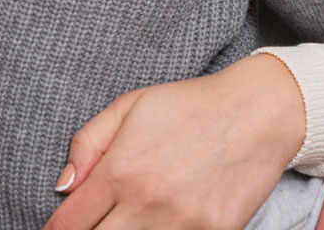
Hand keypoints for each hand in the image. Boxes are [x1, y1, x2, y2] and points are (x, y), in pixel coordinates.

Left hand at [42, 53, 305, 229]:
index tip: (69, 226)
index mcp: (121, 171)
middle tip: (102, 222)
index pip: (66, 225)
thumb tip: (63, 186)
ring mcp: (182, 223)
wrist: (260, 111)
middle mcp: (147, 202)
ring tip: (135, 220)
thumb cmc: (192, 106)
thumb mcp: (131, 105)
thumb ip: (87, 143)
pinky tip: (169, 222)